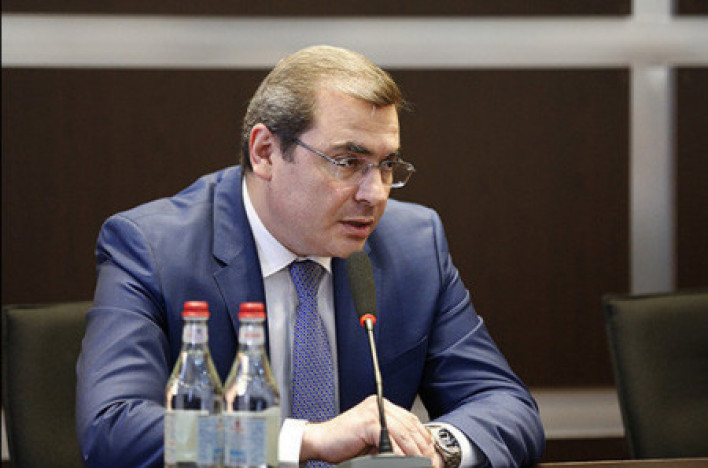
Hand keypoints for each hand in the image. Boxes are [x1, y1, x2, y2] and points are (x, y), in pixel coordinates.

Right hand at [300, 395, 436, 463]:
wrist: (320, 441)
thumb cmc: (344, 444)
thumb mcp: (375, 442)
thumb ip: (393, 443)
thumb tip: (416, 457)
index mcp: (384, 407)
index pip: (413, 422)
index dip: (425, 442)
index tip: (432, 458)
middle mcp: (380, 405)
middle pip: (411, 427)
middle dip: (424, 450)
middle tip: (431, 465)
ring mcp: (374, 411)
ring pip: (404, 433)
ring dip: (416, 454)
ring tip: (421, 466)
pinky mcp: (368, 421)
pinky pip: (390, 439)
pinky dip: (399, 455)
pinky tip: (404, 463)